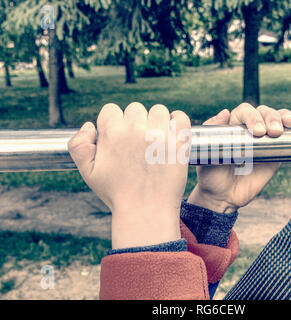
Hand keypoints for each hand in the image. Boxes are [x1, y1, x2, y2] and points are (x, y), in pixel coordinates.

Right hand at [68, 102, 190, 248]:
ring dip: (156, 121)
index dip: (114, 123)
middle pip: (135, 109)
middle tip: (138, 144)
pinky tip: (172, 134)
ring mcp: (159, 134)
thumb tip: (89, 125)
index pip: (111, 110)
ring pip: (157, 110)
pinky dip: (177, 122)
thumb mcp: (88, 172)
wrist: (146, 211)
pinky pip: (180, 117)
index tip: (120, 139)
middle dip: (135, 123)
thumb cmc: (117, 193)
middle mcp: (135, 129)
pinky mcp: (179, 142)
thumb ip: (78, 146)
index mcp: (111, 132)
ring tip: (155, 140)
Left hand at [188, 103, 290, 212]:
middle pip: (263, 112)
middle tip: (272, 132)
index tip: (256, 131)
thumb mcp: (204, 154)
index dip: (252, 116)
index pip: (244, 111)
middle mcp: (248, 129)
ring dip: (283, 117)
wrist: (222, 197)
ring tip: (285, 127)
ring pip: (276, 118)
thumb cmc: (209, 174)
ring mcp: (264, 139)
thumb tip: (224, 112)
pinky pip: (286, 135)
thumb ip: (210, 133)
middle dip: (270, 117)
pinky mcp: (275, 152)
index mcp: (231, 126)